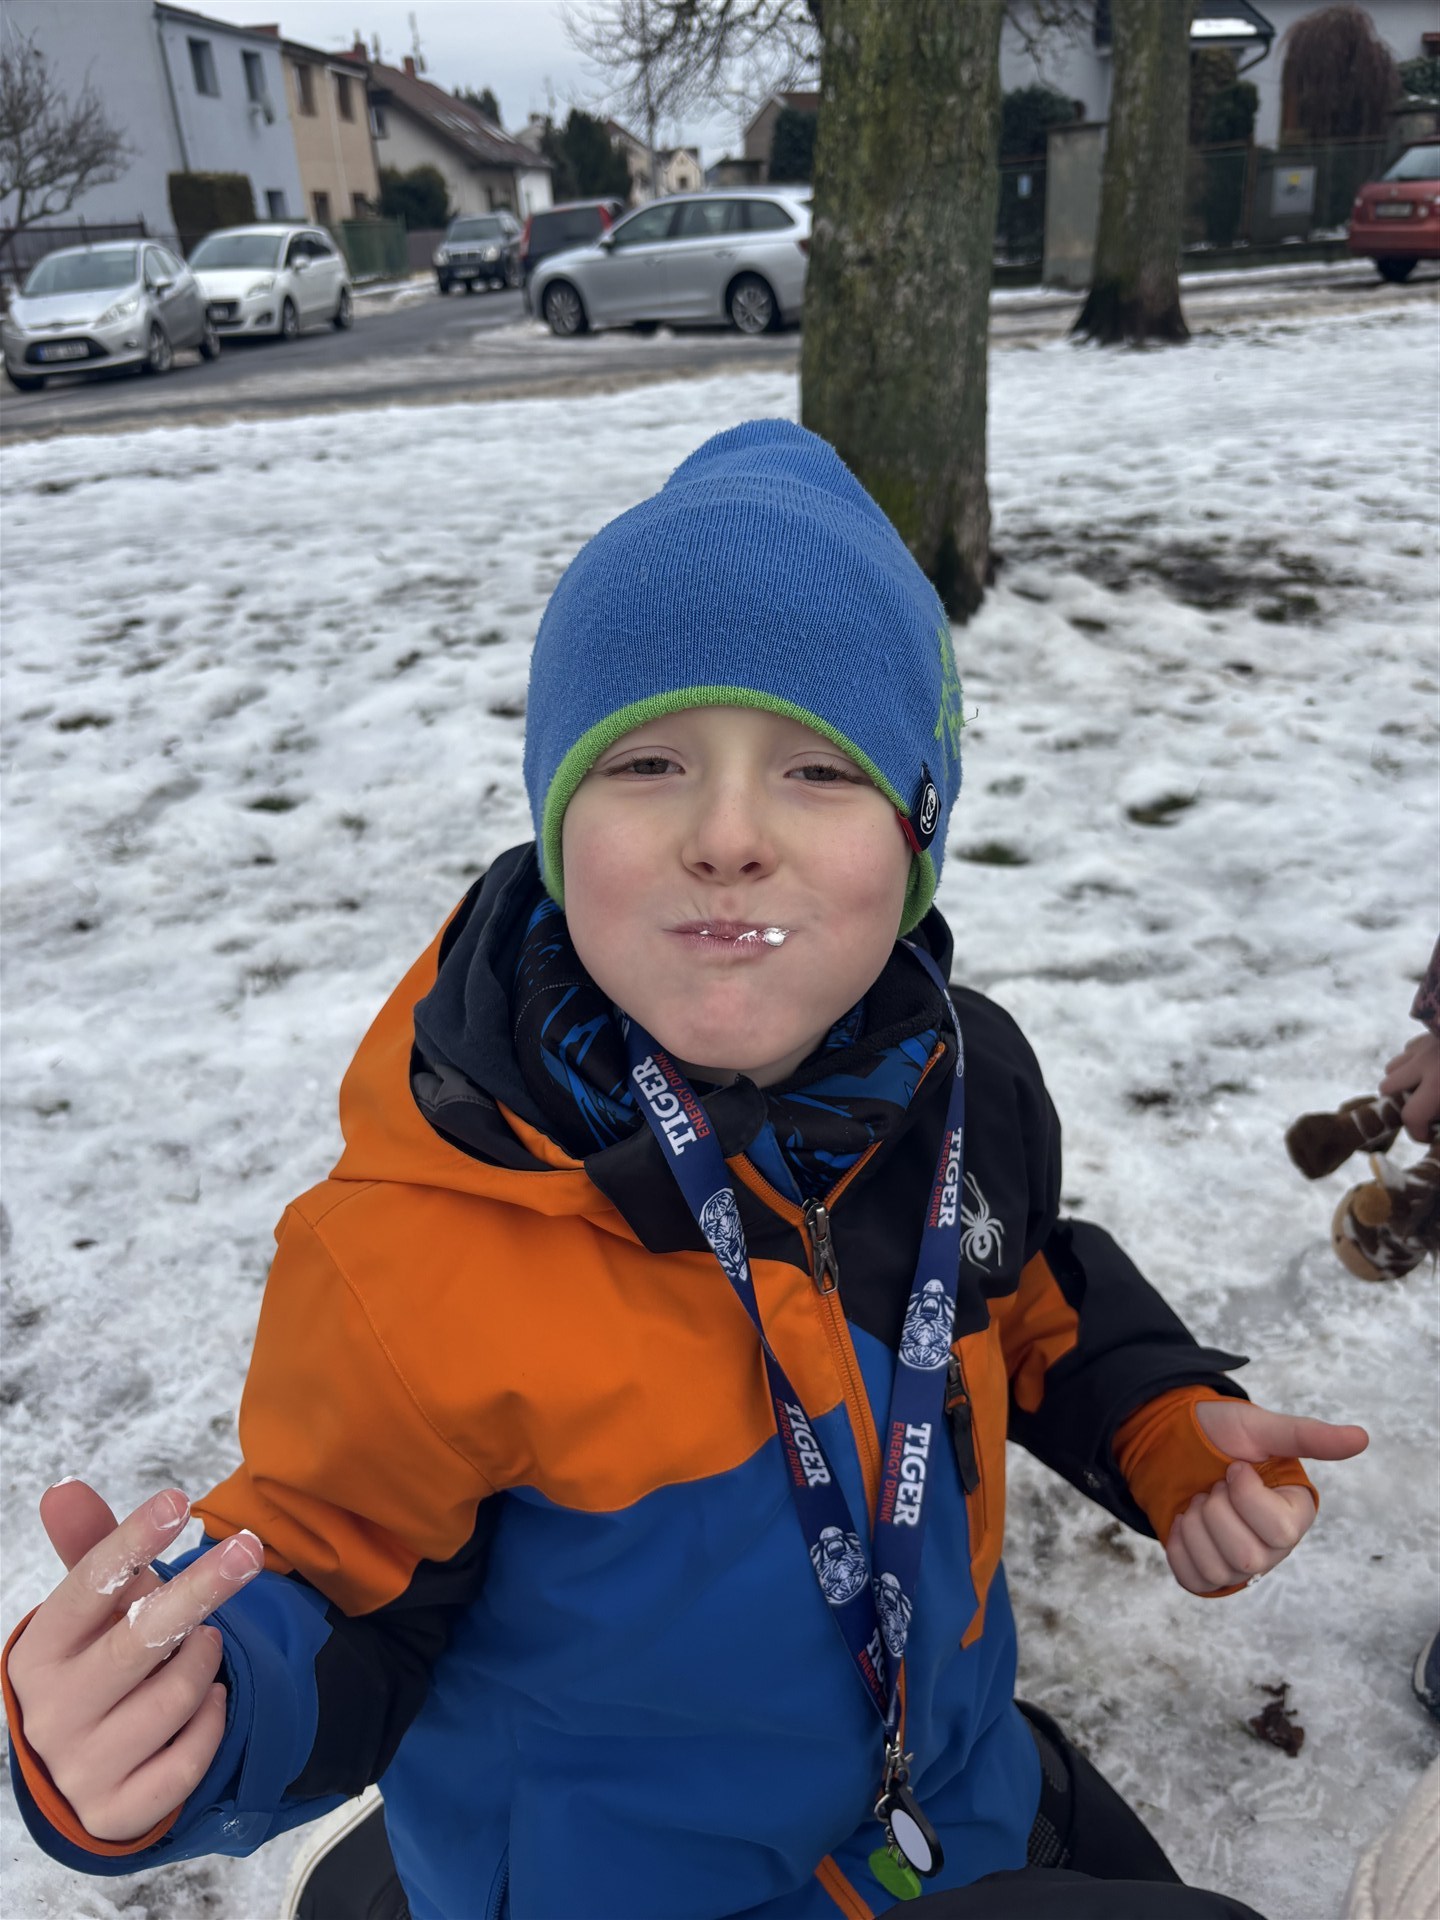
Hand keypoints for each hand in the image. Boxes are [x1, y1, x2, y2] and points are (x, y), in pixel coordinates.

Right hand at [6, 1481, 261, 1841]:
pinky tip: (210, 1702)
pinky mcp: (116, 1811)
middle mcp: (50, 1712)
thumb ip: (90, 1551)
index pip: (89, 1587)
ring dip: (204, 1662)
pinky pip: (189, 1759)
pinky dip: (212, 1722)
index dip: (133, 1541)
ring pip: (176, 1696)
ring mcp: (80, 1767)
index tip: (178, 1502)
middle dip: (201, 1589)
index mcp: (37, 1653)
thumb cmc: (94, 1669)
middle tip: (249, 1550)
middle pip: (140, 1639)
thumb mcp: (88, 1616)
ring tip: (203, 1647)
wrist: (81, 1775)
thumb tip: (64, 1489)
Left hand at [1165, 1402, 1367, 1596]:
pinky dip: (1178, 1546)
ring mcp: (1240, 1566)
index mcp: (1294, 1516)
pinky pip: (1193, 1580)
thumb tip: (1362, 1437)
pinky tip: (1183, 1519)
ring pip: (1217, 1570)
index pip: (1280, 1531)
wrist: (1175, 1440)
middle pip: (1246, 1557)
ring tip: (1200, 1500)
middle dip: (1217, 1511)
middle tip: (1215, 1486)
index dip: (1246, 1495)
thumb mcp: (1261, 1428)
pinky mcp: (1206, 1574)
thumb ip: (1308, 1436)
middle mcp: (1273, 1548)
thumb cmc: (1224, 1436)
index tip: (1236, 1468)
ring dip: (1196, 1524)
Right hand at [1380, 1030, 1439, 1141]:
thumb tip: (1434, 1131)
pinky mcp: (1428, 1034)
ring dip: (1403, 1082)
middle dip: (1400, 1103)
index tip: (1430, 1136)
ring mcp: (1425, 1044)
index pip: (1411, 1116)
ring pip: (1393, 1067)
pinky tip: (1431, 1069)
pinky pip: (1408, 1052)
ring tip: (1425, 1088)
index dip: (1418, 1133)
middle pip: (1387, 1087)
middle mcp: (1425, 1062)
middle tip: (1423, 1111)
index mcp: (1438, 1083)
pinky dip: (1413, 1064)